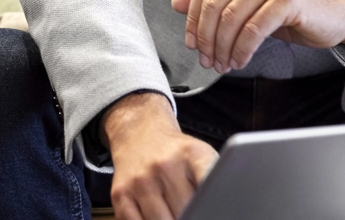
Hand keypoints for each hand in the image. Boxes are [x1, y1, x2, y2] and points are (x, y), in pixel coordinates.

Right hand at [103, 92, 216, 219]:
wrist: (139, 133)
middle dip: (195, 216)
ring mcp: (140, 180)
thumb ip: (214, 181)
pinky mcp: (120, 194)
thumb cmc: (176, 153)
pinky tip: (157, 217)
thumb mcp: (202, 156)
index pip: (210, 184)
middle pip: (187, 212)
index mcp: (193, 154)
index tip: (214, 210)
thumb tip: (224, 209)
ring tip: (179, 214)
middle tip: (197, 212)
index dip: (214, 204)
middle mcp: (164, 164)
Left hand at [171, 0, 344, 74]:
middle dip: (206, 39)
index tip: (191, 43)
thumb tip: (176, 2)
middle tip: (207, 59)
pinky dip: (242, 50)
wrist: (333, 10)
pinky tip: (241, 60)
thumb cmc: (289, 6)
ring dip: (223, 48)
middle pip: (214, 5)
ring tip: (224, 63)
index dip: (192, 21)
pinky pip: (253, 30)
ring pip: (232, 19)